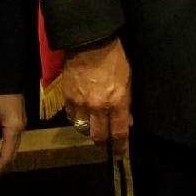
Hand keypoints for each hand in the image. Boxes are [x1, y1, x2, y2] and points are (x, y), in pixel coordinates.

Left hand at [0, 93, 26, 183]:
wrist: (7, 73)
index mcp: (14, 129)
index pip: (6, 156)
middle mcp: (20, 129)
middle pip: (12, 153)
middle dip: (0, 167)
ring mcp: (19, 123)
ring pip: (12, 147)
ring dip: (2, 158)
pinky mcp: (16, 119)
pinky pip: (10, 139)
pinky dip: (3, 149)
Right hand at [63, 37, 131, 154]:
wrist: (90, 42)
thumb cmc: (114, 58)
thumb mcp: (128, 79)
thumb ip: (126, 102)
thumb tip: (127, 119)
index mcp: (117, 101)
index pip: (119, 132)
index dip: (120, 146)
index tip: (120, 153)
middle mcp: (98, 106)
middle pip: (98, 136)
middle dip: (102, 142)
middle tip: (105, 142)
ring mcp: (81, 103)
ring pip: (83, 127)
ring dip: (89, 128)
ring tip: (93, 125)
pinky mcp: (68, 97)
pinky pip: (71, 115)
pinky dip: (76, 117)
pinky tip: (81, 113)